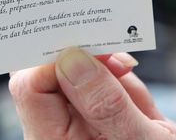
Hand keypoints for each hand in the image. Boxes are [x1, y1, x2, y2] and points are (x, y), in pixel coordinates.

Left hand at [10, 47, 175, 138]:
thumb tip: (72, 59)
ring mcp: (77, 122)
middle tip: (118, 60)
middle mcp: (57, 131)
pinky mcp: (97, 114)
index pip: (32, 86)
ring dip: (111, 73)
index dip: (56, 58)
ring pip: (78, 69)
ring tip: (141, 106)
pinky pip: (101, 80)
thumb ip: (106, 103)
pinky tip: (143, 108)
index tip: (91, 44)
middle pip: (48, 72)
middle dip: (84, 57)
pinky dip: (124, 82)